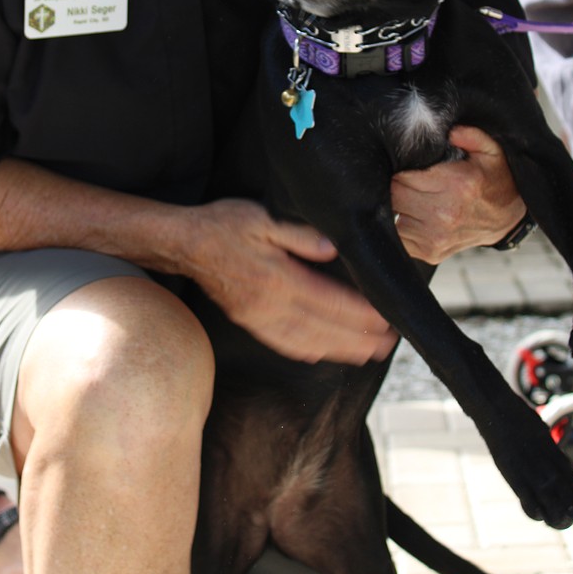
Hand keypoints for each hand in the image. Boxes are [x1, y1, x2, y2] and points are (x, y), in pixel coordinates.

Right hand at [181, 199, 396, 365]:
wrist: (184, 244)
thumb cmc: (223, 225)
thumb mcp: (263, 218)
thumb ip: (299, 235)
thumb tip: (332, 248)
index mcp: (279, 278)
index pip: (330, 301)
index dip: (361, 314)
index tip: (386, 320)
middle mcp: (271, 304)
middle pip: (324, 328)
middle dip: (359, 338)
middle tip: (388, 345)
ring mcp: (259, 317)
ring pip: (306, 341)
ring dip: (339, 350)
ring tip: (366, 354)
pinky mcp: (249, 322)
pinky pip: (283, 343)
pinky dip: (308, 351)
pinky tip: (322, 353)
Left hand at [391, 125, 525, 264]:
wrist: (507, 220)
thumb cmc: (494, 181)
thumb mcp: (491, 151)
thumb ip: (472, 135)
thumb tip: (451, 132)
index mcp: (456, 184)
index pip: (403, 175)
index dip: (401, 168)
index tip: (407, 165)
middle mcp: (444, 213)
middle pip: (394, 194)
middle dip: (397, 185)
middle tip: (408, 180)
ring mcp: (436, 237)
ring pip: (394, 215)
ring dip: (399, 206)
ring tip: (414, 197)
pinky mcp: (430, 253)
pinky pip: (400, 236)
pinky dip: (403, 224)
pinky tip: (416, 215)